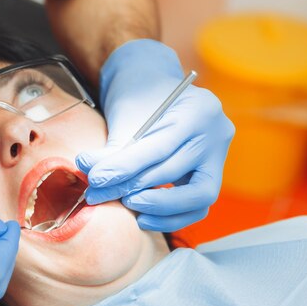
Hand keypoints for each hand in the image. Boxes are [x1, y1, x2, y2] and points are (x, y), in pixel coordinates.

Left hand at [76, 39, 234, 231]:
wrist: (155, 87)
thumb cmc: (139, 99)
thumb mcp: (124, 117)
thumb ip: (109, 148)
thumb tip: (86, 171)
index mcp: (197, 109)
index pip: (159, 147)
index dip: (125, 167)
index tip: (96, 180)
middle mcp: (216, 133)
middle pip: (174, 170)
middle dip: (131, 187)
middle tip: (100, 195)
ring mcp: (220, 155)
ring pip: (198, 196)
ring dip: (158, 208)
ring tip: (127, 205)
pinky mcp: (213, 175)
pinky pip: (198, 205)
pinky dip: (171, 216)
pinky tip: (143, 218)